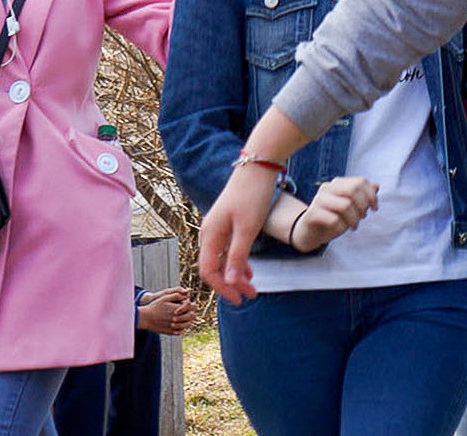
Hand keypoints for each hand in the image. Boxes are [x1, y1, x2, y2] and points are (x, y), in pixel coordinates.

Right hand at [137, 287, 196, 335]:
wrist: (145, 318)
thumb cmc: (154, 307)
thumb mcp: (164, 298)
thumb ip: (176, 295)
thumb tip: (186, 295)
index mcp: (177, 309)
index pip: (191, 307)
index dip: (193, 305)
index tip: (192, 304)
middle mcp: (177, 318)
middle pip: (191, 316)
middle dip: (192, 312)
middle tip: (192, 311)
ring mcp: (174, 326)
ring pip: (187, 325)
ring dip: (189, 321)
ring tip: (187, 318)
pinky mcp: (170, 332)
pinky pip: (181, 331)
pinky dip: (182, 328)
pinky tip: (181, 325)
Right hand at [199, 164, 281, 304]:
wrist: (257, 166)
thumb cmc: (252, 195)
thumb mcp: (247, 229)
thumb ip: (237, 257)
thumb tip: (228, 283)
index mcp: (209, 234)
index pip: (208, 271)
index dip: (223, 288)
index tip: (240, 299)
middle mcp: (209, 231)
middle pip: (214, 266)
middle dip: (230, 284)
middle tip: (249, 296)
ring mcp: (218, 226)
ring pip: (222, 258)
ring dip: (235, 274)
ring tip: (251, 287)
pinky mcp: (229, 221)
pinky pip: (228, 248)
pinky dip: (238, 261)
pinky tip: (250, 270)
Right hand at [288, 176, 379, 252]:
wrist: (309, 233)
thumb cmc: (333, 219)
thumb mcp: (351, 208)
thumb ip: (362, 196)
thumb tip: (376, 185)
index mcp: (337, 183)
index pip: (360, 181)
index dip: (371, 195)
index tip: (374, 209)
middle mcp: (327, 188)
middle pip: (353, 190)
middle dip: (362, 206)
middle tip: (362, 218)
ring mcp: (318, 200)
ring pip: (345, 205)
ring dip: (354, 219)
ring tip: (353, 226)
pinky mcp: (312, 214)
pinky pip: (334, 220)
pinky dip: (341, 227)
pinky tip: (340, 229)